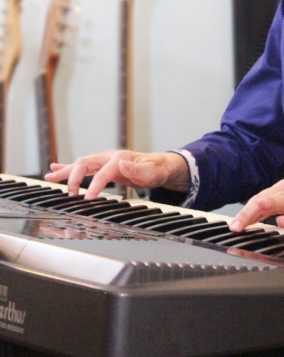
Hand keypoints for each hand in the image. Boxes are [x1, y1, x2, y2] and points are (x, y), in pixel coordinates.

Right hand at [45, 150, 189, 199]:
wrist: (161, 165)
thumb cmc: (157, 170)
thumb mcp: (152, 172)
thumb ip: (137, 170)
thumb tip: (121, 164)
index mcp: (120, 158)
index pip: (101, 173)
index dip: (93, 186)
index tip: (86, 200)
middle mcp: (109, 157)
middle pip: (85, 163)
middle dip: (74, 178)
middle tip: (69, 194)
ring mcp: (105, 160)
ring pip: (80, 163)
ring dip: (65, 171)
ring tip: (49, 177)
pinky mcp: (103, 165)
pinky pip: (83, 166)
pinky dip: (68, 167)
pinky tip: (55, 168)